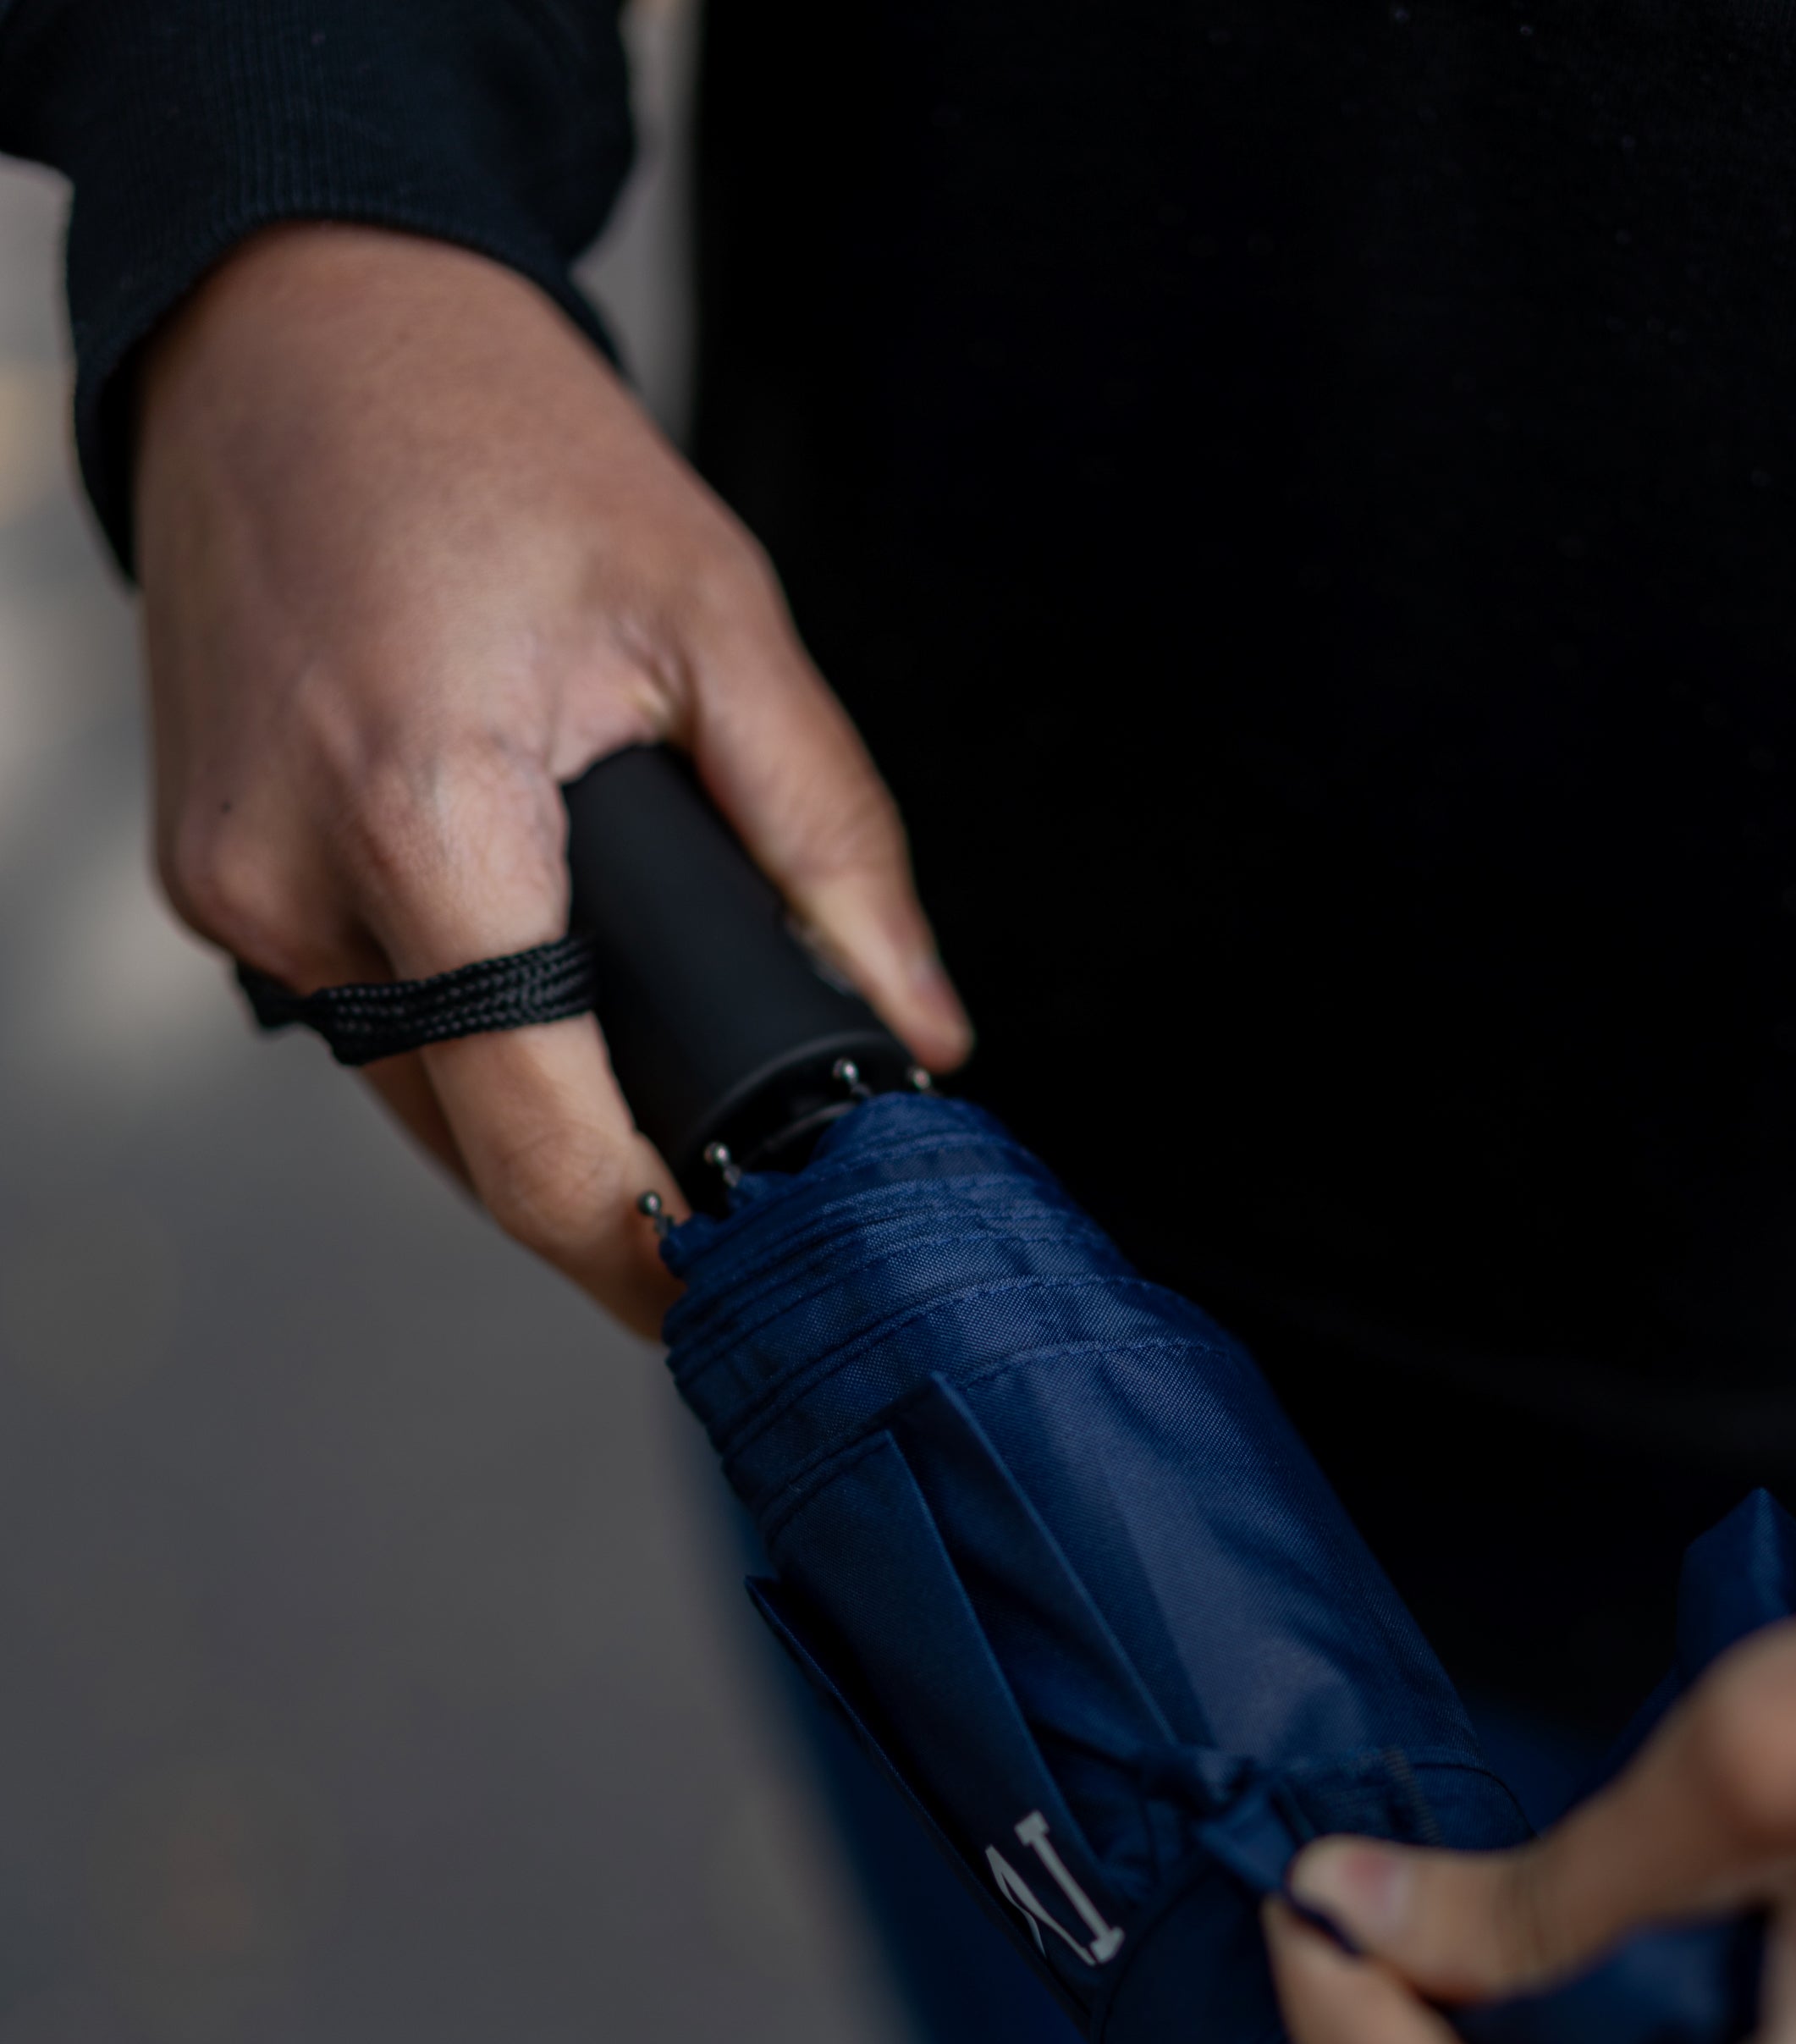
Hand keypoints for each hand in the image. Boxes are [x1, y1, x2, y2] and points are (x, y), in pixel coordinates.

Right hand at [135, 225, 969, 1334]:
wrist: (295, 326)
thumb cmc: (499, 442)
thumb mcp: (721, 619)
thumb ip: (832, 844)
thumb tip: (920, 1036)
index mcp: (422, 811)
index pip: (538, 1140)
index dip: (649, 1254)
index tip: (738, 1303)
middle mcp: (295, 876)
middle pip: (477, 1148)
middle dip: (610, 1196)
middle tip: (730, 1210)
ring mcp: (234, 889)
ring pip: (413, 1101)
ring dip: (531, 1118)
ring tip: (644, 1087)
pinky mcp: (213, 880)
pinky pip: (362, 1021)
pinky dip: (459, 1032)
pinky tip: (532, 985)